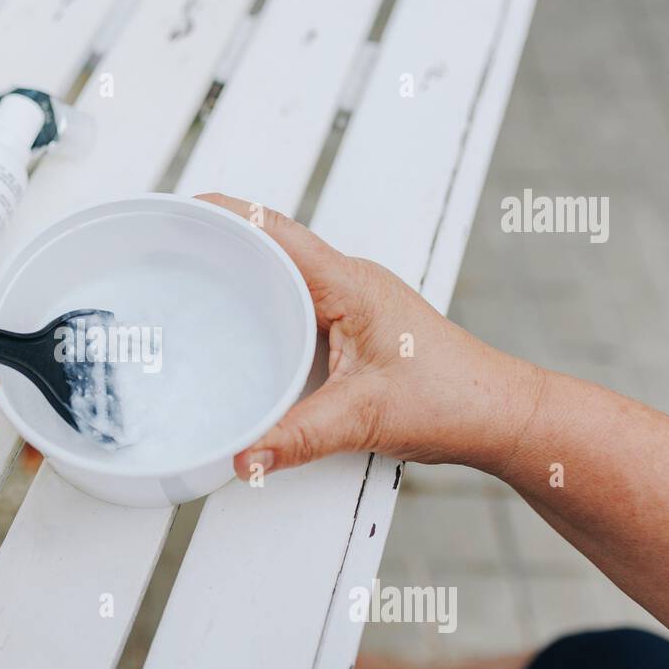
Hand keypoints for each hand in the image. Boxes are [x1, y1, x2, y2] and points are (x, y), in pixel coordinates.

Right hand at [196, 194, 543, 477]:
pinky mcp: (353, 324)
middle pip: (273, 244)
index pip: (277, 232)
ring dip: (242, 271)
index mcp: (350, 283)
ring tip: (188, 281)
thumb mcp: (365, 418)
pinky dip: (264, 303)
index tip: (180, 209)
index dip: (227, 214)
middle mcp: (349, 281)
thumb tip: (243, 458)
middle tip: (166, 250)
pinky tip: (239, 328)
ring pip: (285, 273)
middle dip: (221, 239)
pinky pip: (297, 301)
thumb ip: (299, 438)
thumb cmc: (454, 399)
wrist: (501, 414)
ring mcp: (352, 300)